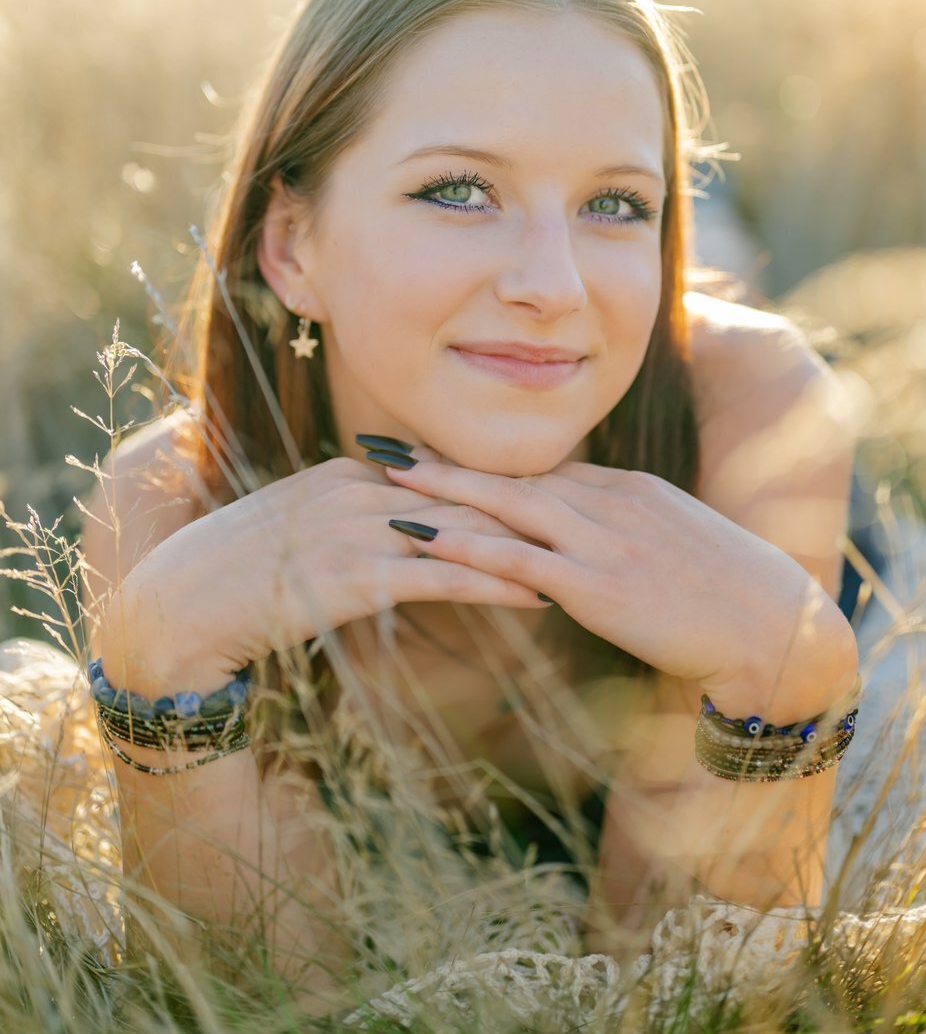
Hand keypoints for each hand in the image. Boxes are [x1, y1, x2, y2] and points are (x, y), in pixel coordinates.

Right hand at [98, 449, 545, 697]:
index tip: (549, 497)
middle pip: (460, 497)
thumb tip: (392, 531)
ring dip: (524, 547)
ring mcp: (357, 532)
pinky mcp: (356, 579)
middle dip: (525, 512)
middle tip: (586, 521)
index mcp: (345, 476)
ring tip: (579, 557)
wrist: (180, 608)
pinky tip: (538, 595)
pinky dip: (496, 584)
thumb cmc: (234, 576)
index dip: (497, 490)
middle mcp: (357, 492)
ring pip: (461, 533)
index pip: (438, 477)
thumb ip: (345, 521)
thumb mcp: (294, 531)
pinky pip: (442, 578)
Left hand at [377, 451, 853, 712]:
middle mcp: (608, 502)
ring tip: (385, 478)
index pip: (539, 469)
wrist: (776, 628)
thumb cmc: (732, 595)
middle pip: (510, 475)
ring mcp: (602, 540)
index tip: (428, 447)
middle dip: (441, 461)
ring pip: (506, 506)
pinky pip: (520, 560)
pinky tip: (424, 541)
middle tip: (381, 445)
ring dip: (441, 492)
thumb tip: (583, 543)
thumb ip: (627, 533)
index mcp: (626, 490)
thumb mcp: (675, 545)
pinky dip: (468, 547)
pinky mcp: (598, 586)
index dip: (478, 459)